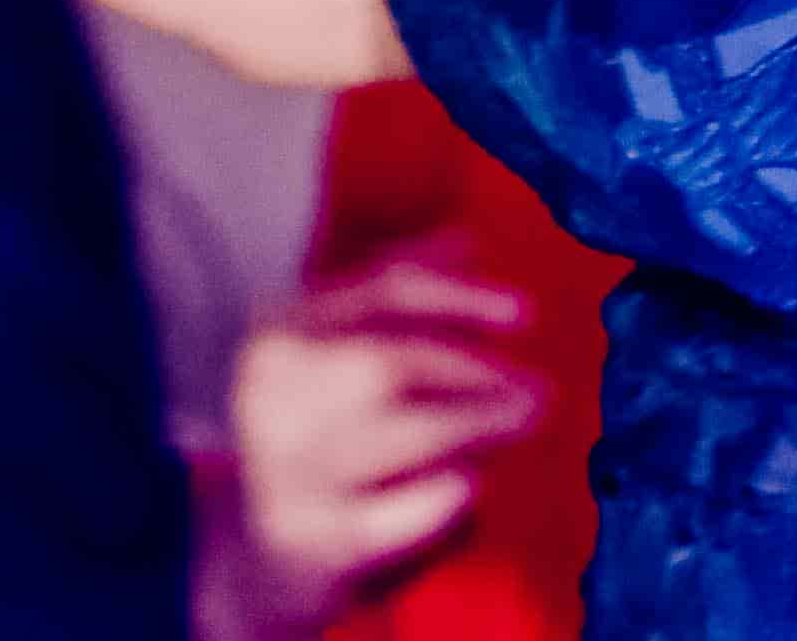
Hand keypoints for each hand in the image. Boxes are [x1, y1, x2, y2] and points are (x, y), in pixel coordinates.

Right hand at [215, 238, 543, 624]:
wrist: (259, 554)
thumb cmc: (319, 437)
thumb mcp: (333, 352)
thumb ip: (390, 298)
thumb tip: (466, 243)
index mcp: (279, 329)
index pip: (385, 289)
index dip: (463, 297)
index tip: (523, 314)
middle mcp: (273, 392)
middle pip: (395, 360)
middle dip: (477, 371)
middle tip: (537, 389)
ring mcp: (289, 469)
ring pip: (407, 433)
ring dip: (478, 424)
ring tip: (521, 423)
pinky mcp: (315, 539)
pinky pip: (403, 510)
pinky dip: (446, 494)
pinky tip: (471, 484)